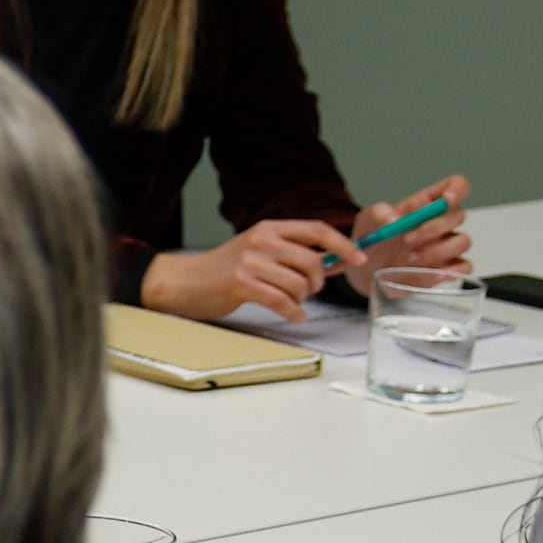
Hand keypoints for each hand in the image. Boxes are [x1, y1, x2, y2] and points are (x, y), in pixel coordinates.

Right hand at [139, 217, 360, 323]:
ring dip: (302, 299)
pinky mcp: (241, 284)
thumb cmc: (222, 269)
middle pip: (312, 261)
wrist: (182, 281)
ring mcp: (251, 262)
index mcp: (269, 228)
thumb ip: (290, 252)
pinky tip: (293, 314)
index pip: (317, 230)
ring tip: (292, 302)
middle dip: (318, 282)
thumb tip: (332, 262)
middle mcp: (262, 240)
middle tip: (309, 291)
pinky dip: (293, 311)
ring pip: (299, 284)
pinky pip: (282, 301)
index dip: (343, 245)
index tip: (359, 258)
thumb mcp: (257, 249)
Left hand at [356, 174, 475, 283]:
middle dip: (435, 227)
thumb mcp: (369, 219)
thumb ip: (379, 213)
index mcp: (427, 202)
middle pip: (459, 215)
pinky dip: (452, 271)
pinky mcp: (447, 269)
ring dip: (438, 251)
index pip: (456, 186)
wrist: (367, 268)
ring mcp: (447, 246)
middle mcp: (442, 222)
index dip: (457, 189)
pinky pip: (464, 267)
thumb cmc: (375, 237)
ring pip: (462, 242)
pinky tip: (431, 274)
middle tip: (407, 239)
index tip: (447, 200)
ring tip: (410, 258)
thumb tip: (394, 218)